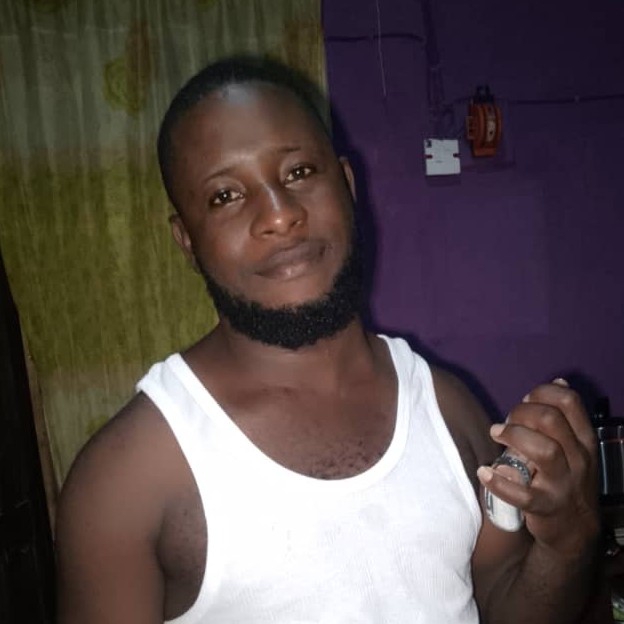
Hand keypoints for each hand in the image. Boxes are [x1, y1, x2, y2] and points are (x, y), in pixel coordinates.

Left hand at [477, 379, 599, 556]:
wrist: (575, 529)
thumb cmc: (566, 478)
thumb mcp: (573, 447)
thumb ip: (563, 417)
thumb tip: (558, 382)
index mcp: (583, 439)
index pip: (569, 401)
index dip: (542, 392)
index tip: (526, 398)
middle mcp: (578, 459)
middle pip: (552, 420)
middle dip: (523, 412)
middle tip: (507, 420)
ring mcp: (563, 484)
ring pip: (544, 451)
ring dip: (514, 436)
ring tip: (496, 434)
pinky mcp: (546, 507)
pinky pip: (522, 495)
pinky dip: (499, 483)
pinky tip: (484, 472)